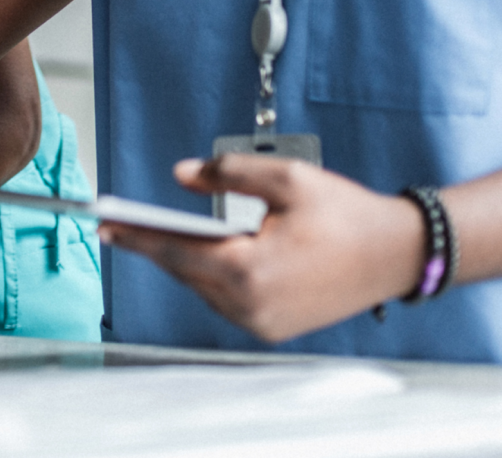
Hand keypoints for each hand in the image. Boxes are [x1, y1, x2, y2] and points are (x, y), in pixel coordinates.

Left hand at [98, 154, 425, 342]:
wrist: (396, 254)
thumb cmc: (346, 214)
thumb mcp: (287, 178)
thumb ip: (227, 171)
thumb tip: (181, 174)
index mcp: (251, 270)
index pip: (178, 252)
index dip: (138, 237)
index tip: (104, 225)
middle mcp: (252, 306)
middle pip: (186, 272)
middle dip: (156, 246)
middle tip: (120, 226)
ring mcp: (263, 324)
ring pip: (204, 289)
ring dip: (185, 262)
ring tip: (155, 236)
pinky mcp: (274, 329)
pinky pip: (227, 300)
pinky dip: (212, 276)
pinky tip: (202, 253)